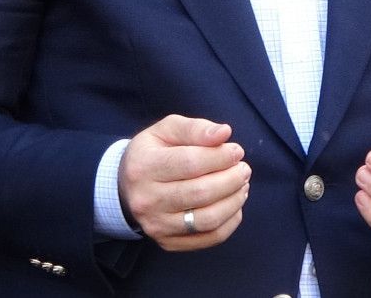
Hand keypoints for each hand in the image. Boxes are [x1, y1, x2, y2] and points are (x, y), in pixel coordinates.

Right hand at [118, 115, 250, 251]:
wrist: (126, 187)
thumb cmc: (153, 152)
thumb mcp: (167, 130)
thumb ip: (195, 128)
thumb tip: (224, 132)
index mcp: (144, 166)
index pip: (190, 163)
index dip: (220, 157)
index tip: (237, 151)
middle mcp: (146, 199)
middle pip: (201, 192)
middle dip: (231, 179)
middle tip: (244, 169)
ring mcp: (156, 225)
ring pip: (207, 219)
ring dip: (234, 201)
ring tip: (242, 185)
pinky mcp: (167, 242)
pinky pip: (208, 238)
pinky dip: (230, 222)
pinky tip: (235, 205)